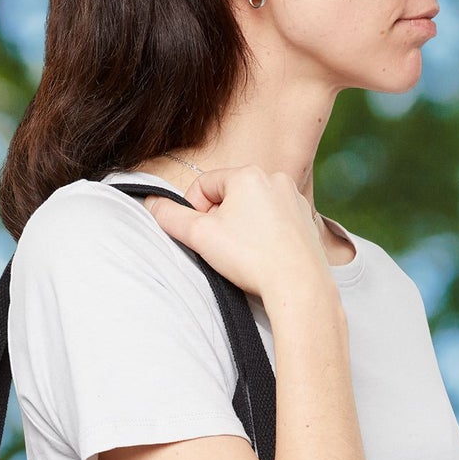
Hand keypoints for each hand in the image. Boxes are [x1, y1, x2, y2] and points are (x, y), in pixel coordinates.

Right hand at [139, 165, 331, 302]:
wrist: (298, 285)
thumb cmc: (251, 258)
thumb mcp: (200, 236)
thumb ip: (172, 218)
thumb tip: (152, 204)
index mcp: (247, 174)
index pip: (204, 185)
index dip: (193, 211)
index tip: (197, 236)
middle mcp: (274, 179)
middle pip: (230, 196)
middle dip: (219, 221)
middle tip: (219, 249)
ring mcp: (293, 200)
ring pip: (253, 210)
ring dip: (241, 229)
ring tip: (243, 256)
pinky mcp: (306, 221)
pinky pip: (274, 223)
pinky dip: (264, 237)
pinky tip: (263, 258)